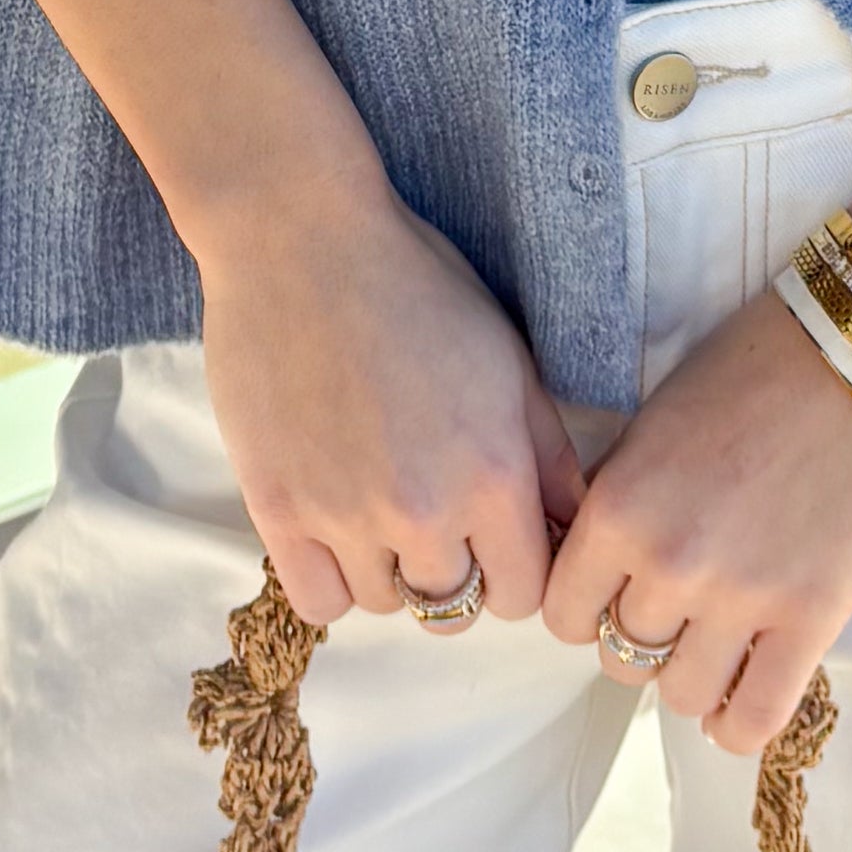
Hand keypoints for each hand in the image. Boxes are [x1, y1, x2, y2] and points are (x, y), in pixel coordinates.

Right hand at [198, 184, 584, 629]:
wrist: (301, 242)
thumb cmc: (416, 284)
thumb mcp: (508, 360)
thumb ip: (548, 455)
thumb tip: (572, 527)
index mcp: (494, 474)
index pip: (525, 594)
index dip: (518, 570)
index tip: (498, 540)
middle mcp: (425, 511)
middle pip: (456, 609)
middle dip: (457, 572)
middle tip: (437, 519)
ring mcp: (345, 517)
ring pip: (387, 605)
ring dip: (391, 570)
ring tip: (379, 505)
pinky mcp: (278, 511)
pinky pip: (319, 602)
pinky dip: (333, 579)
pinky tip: (337, 529)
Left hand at [541, 285, 851, 752]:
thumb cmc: (753, 371)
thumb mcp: (654, 426)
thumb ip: (620, 505)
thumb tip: (596, 574)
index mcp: (620, 508)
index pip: (564, 615)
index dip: (587, 607)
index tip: (615, 593)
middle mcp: (670, 562)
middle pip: (622, 656)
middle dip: (643, 636)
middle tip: (677, 608)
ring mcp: (743, 597)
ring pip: (682, 695)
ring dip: (693, 674)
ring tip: (717, 642)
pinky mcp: (813, 618)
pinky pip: (755, 717)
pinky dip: (739, 723)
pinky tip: (742, 695)